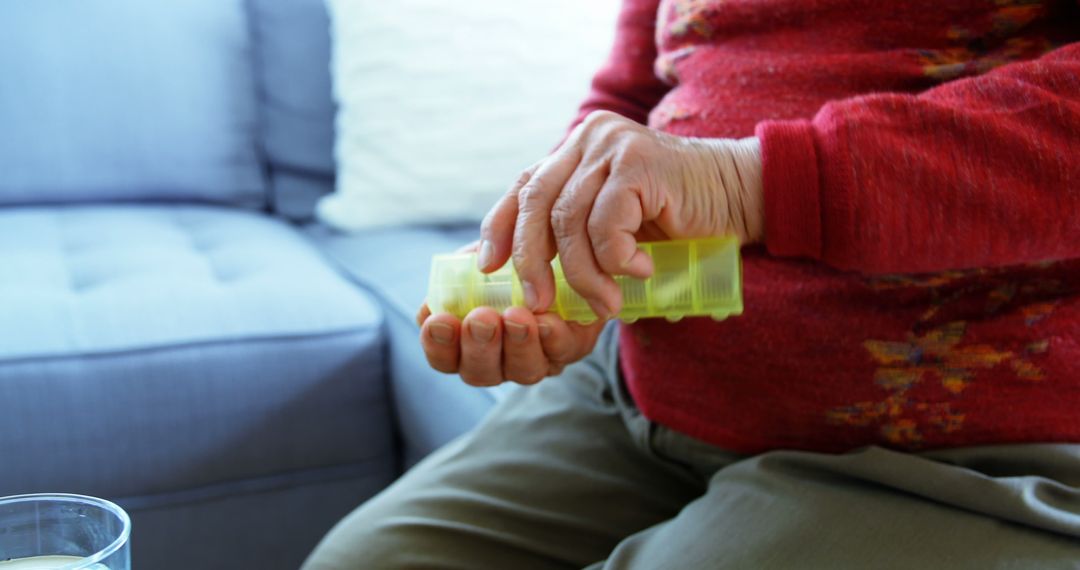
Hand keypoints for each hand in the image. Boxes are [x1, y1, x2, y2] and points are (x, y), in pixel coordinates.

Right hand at [417, 242, 605, 385]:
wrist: (560, 241)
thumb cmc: (509, 249)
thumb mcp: (481, 249)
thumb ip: (462, 265)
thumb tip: (448, 284)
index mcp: (465, 339)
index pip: (444, 357)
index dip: (438, 346)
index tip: (439, 320)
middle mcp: (499, 357)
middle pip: (480, 373)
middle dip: (479, 347)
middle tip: (481, 319)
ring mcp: (536, 357)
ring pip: (524, 370)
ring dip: (518, 345)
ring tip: (516, 315)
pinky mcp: (572, 347)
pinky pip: (562, 353)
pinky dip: (554, 338)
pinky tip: (547, 320)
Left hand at [477, 110, 762, 317]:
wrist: (742, 195)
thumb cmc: (679, 218)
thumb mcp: (617, 225)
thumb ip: (579, 235)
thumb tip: (532, 281)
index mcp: (575, 151)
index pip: (523, 187)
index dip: (499, 228)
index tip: (488, 268)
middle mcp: (587, 140)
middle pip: (536, 202)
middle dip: (531, 259)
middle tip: (540, 302)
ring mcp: (612, 146)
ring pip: (570, 220)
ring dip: (583, 273)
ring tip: (607, 304)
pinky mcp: (638, 162)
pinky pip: (606, 222)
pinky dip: (617, 257)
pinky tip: (641, 270)